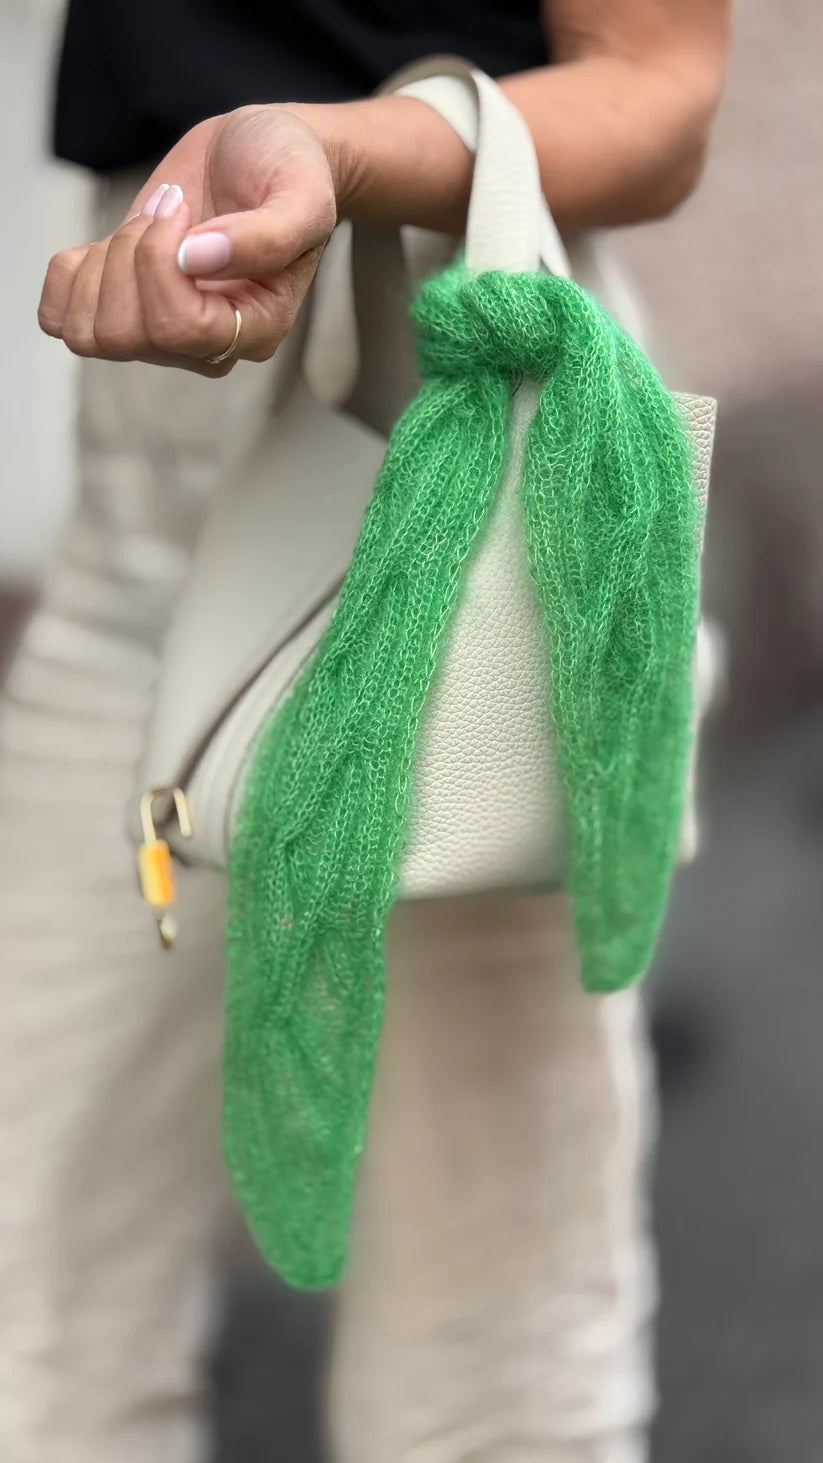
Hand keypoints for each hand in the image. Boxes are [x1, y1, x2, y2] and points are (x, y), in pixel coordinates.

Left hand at [38, 106, 340, 373]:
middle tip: (171, 211)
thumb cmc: (290, 172)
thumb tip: (194, 261)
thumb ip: (267, 235)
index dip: (161, 266)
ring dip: (103, 264)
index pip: (180, 331)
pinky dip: (70, 274)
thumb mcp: (303, 194)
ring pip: (89, 334)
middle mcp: (204, 345)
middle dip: (131, 255)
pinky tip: (109, 243)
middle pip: (125, 336)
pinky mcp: (121, 305)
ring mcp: (159, 332)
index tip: (185, 212)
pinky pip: (62, 318)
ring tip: (147, 224)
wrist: (261, 151)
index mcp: (254, 329)